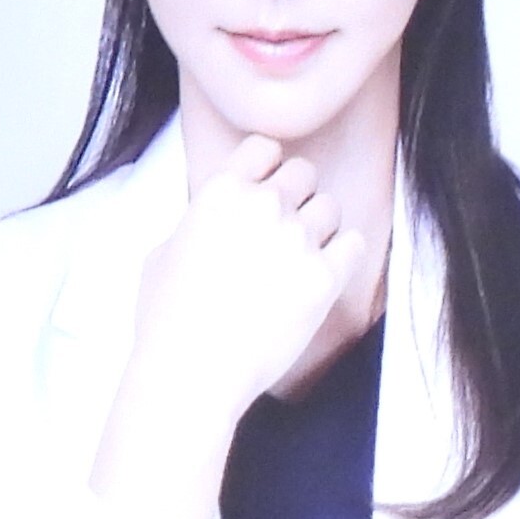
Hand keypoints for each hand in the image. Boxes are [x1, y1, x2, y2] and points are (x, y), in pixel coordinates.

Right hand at [124, 131, 367, 427]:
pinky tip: (324, 273)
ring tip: (300, 257)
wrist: (193, 371)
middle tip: (285, 230)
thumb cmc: (169, 318)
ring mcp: (297, 240)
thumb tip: (215, 220)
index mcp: (220, 190)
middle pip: (304, 173)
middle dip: (297, 196)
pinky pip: (353, 244)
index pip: (265, 147)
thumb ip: (201, 221)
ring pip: (330, 206)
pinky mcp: (324, 278)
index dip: (269, 167)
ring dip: (320, 226)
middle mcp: (262, 205)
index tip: (267, 188)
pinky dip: (343, 254)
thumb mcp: (166, 250)